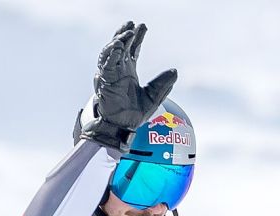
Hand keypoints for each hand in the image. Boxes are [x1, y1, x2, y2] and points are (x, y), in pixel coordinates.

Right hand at [80, 21, 177, 151]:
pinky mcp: (104, 82)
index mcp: (128, 72)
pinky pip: (106, 65)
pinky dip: (111, 54)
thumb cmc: (135, 114)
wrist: (124, 128)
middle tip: (132, 24)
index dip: (137, 37)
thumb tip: (175, 71)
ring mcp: (110, 76)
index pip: (132, 50)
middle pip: (120, 47)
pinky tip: (118, 46)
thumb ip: (163, 84)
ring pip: (110, 53)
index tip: (143, 26)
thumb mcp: (154, 97)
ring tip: (127, 32)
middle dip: (125, 34)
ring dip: (118, 41)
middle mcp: (118, 71)